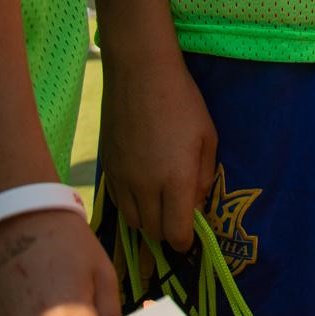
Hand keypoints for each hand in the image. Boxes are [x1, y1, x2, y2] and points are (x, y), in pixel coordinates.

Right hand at [96, 53, 216, 252]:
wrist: (139, 74)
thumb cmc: (183, 101)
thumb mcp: (207, 137)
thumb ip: (203, 176)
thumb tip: (196, 205)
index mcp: (176, 181)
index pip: (176, 233)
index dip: (185, 241)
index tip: (191, 236)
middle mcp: (146, 187)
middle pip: (154, 231)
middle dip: (168, 231)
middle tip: (179, 217)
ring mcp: (122, 179)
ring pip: (133, 221)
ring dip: (149, 221)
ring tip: (160, 205)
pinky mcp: (107, 169)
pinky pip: (117, 202)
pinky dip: (131, 205)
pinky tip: (141, 190)